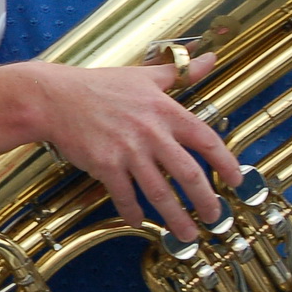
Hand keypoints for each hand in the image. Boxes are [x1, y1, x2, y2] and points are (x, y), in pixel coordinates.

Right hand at [35, 54, 240, 239]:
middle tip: (215, 218)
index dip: (226, 163)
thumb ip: (180, 72)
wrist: (55, 97)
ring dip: (176, 217)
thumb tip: (209, 57)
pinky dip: (133, 210)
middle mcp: (151, 133)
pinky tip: (139, 221)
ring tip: (187, 234)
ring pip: (159, 191)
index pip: (206, 139)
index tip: (236, 181)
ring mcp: (128, 151)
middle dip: (205, 200)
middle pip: (188, 173)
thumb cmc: (99, 85)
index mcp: (165, 111)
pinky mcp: (105, 165)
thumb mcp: (144, 75)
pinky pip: (124, 194)